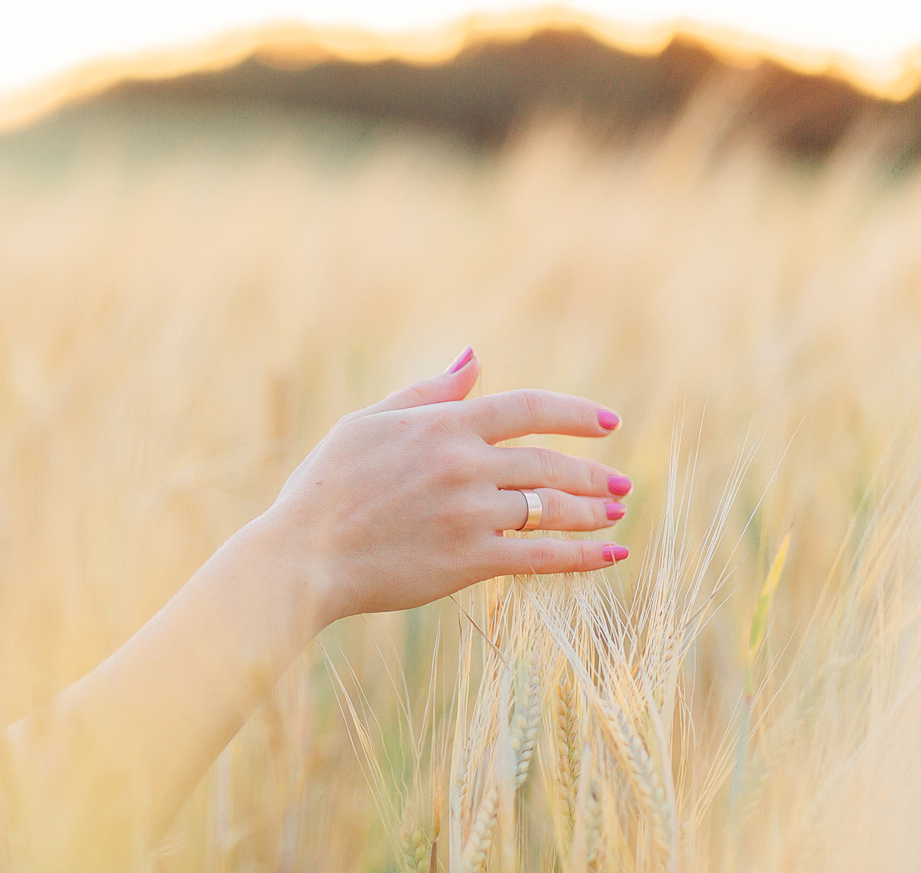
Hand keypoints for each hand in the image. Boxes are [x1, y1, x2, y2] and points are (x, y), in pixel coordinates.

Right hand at [260, 347, 630, 622]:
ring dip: (592, 511)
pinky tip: (611, 556)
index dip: (575, 414)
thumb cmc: (325, 487)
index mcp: (442, 425)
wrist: (301, 554)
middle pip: (548, 463)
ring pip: (550, 509)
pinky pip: (541, 557)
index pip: (528, 408)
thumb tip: (473, 360)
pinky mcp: (469, 560)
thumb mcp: (368, 423)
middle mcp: (464, 464)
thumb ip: (426, 393)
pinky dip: (583, 557)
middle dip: (592, 473)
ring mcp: (470, 513)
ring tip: (616, 514)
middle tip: (619, 483)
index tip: (607, 423)